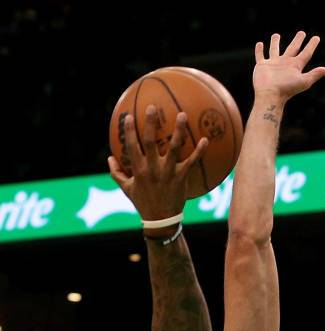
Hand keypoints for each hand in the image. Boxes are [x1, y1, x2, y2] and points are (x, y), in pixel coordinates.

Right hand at [108, 106, 207, 234]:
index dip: (130, 131)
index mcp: (139, 170)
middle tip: (153, 107)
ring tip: (183, 115)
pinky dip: (199, 151)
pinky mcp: (181, 178)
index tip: (129, 116)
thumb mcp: (127, 189)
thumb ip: (117, 173)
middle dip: (151, 123)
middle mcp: (153, 169)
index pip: (132, 146)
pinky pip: (192, 162)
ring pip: (174, 148)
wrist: (160, 220)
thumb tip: (109, 158)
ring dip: (179, 131)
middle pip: (151, 142)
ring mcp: (168, 172)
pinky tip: (206, 139)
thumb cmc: (143, 203)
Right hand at [253, 31, 324, 103]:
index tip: (316, 38)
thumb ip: (317, 73)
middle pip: (292, 49)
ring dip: (275, 43)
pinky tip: (260, 44)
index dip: (312, 45)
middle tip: (301, 32)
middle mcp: (285, 64)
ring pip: (274, 50)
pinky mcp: (262, 66)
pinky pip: (260, 56)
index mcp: (295, 66)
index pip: (306, 54)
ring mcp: (273, 64)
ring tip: (276, 35)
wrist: (270, 95)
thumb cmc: (287, 89)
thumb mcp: (305, 81)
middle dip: (297, 41)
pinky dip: (259, 50)